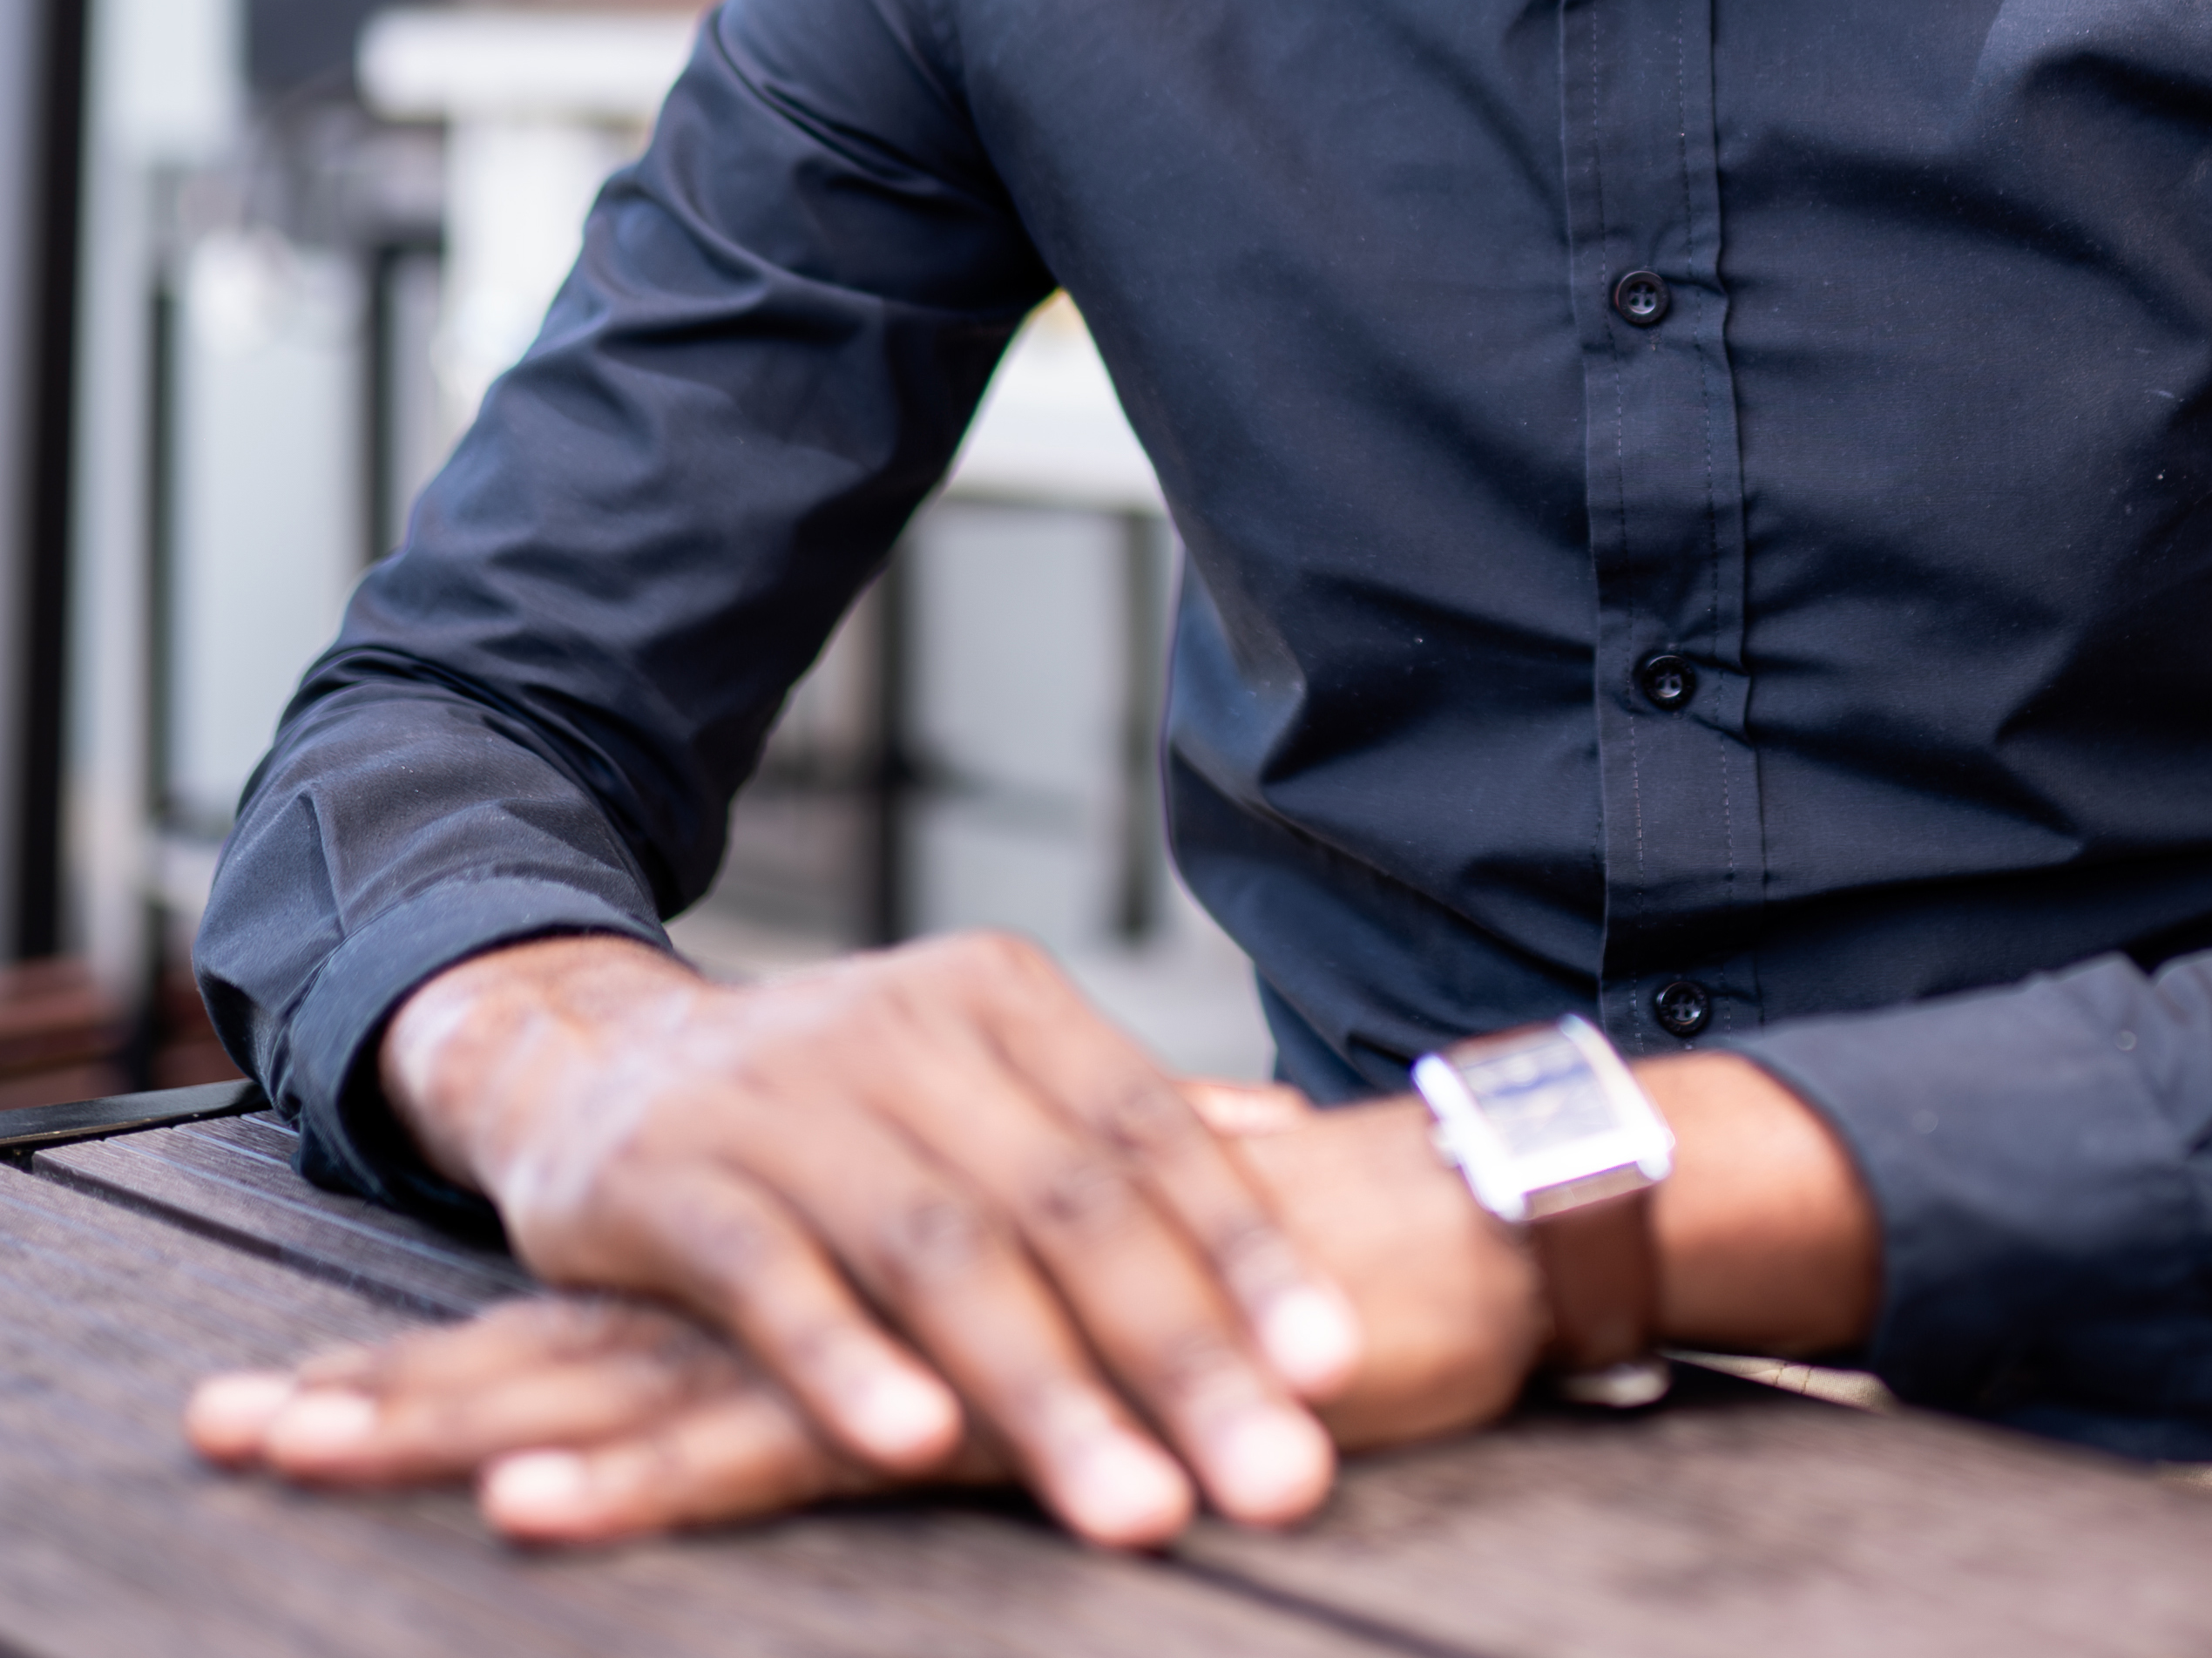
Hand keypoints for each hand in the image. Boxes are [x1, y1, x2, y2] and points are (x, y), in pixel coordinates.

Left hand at [187, 1000, 1874, 1549]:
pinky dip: (660, 1462)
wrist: (1442, 1241)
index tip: (340, 1402)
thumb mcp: (1131, 1317)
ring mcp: (930, 1324)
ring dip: (487, 1423)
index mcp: (902, 1269)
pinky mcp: (984, 1384)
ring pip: (668, 1376)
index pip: (677, 1314)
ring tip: (324, 1460)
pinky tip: (543, 1496)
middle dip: (431, 1393)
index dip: (511, 1360)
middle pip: (626, 1335)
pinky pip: (791, 1435)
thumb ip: (1045, 1302)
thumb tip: (991, 1317)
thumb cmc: (1299, 1287)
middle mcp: (888, 1279)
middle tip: (245, 1433)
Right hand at [343, 931, 1370, 1542]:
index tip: (1338, 1366)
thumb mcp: (981, 1078)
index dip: (1248, 1250)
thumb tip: (1293, 1133)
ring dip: (1045, 1390)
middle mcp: (911, 1030)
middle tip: (1278, 1479)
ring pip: (941, 1250)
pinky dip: (845, 1360)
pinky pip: (772, 1277)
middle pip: (1072, 1203)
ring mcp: (789, 1098)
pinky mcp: (672, 1177)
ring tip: (1140, 1513)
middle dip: (1183, 1353)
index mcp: (1005, 1002)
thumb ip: (1123, 1115)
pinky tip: (915, 1447)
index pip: (1152, 1133)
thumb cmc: (836, 1099)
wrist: (594, 1056)